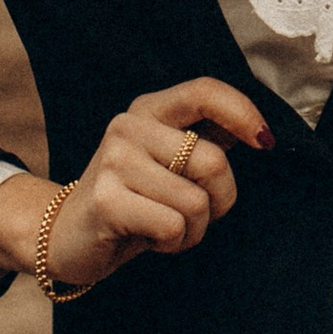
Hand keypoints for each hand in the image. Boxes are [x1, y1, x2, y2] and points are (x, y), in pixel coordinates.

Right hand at [0, 77, 271, 293]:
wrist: (67, 236)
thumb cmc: (135, 200)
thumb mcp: (171, 162)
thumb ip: (208, 140)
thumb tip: (259, 130)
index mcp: (149, 110)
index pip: (205, 91)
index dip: (243, 112)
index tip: (265, 143)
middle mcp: (128, 126)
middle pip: (213, 161)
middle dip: (221, 200)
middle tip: (195, 213)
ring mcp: (114, 161)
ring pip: (196, 201)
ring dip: (194, 228)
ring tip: (165, 227)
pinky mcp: (107, 199)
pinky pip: (173, 225)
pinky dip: (174, 242)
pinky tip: (149, 238)